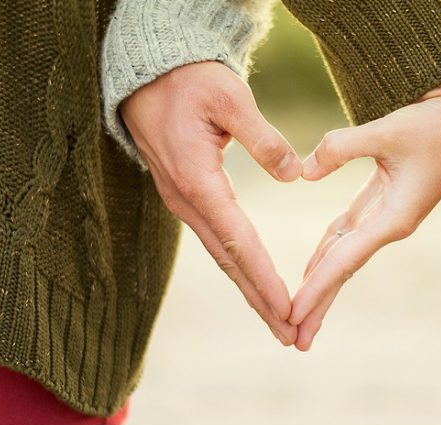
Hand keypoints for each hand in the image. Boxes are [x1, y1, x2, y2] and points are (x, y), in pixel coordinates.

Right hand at [119, 61, 302, 344]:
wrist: (146, 74)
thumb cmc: (189, 80)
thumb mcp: (229, 97)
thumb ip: (262, 137)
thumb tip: (294, 175)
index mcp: (198, 180)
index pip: (238, 240)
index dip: (264, 277)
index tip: (288, 308)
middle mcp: (186, 200)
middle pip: (228, 261)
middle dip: (260, 300)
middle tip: (290, 334)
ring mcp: (182, 201)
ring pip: (221, 255)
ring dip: (249, 289)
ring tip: (278, 320)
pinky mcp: (186, 195)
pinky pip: (215, 239)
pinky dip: (238, 266)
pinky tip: (253, 281)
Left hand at [289, 69, 440, 350]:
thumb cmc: (434, 122)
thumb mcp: (387, 130)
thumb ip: (341, 148)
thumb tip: (302, 173)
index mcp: (395, 218)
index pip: (345, 261)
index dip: (317, 288)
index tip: (292, 315)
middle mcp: (390, 224)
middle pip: (343, 270)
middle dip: (318, 304)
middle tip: (293, 339)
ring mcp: (386, 216)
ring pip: (343, 256)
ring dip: (321, 284)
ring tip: (298, 314)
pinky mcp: (382, 202)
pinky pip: (347, 234)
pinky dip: (327, 252)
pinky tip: (311, 269)